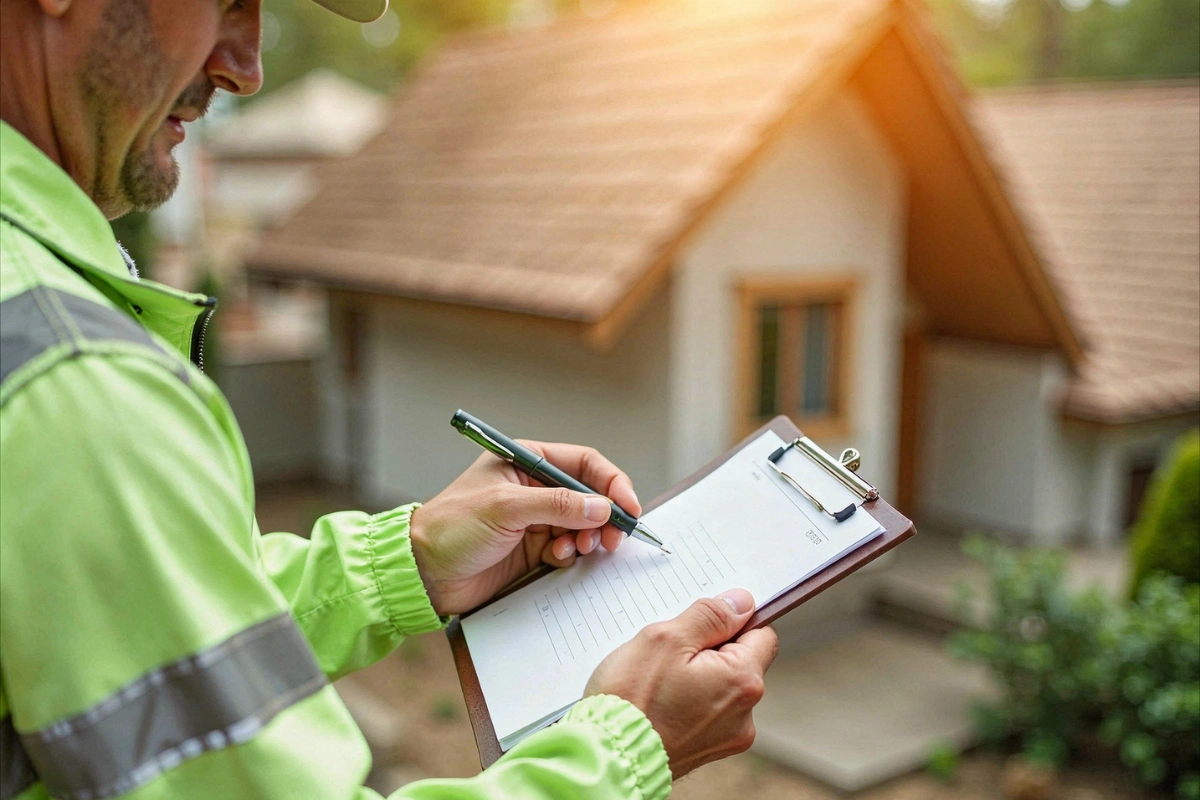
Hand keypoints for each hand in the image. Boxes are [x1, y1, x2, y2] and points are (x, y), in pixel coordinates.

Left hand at [409, 441, 640, 614]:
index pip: (583, 463)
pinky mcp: (533, 549)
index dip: (611, 483)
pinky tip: (557, 557)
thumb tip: (602, 506)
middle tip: (612, 537)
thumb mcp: (506, 509)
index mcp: (526, 462)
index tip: (627, 507)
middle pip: (589, 495)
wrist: (423, 573)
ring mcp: (535, 519)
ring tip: (578, 548)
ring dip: (589, 537)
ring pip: (583, 524)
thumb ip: (557, 505)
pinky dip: (571, 553)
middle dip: (604, 515)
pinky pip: (569, 548)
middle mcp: (534, 488)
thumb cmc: (452, 528)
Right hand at [584, 589, 778, 778]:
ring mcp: (727, 737)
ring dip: (698, 676)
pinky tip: (660, 701)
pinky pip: (707, 711)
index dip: (733, 622)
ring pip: (721, 686)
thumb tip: (741, 603)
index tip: (703, 624)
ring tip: (660, 681)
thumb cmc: (631, 699)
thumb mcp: (666, 638)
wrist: (607, 756)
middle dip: (710, 650)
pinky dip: (689, 701)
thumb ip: (710, 616)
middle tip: (671, 654)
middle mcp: (744, 714)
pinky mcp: (708, 750)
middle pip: (740, 662)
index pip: (762, 634)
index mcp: (742, 680)